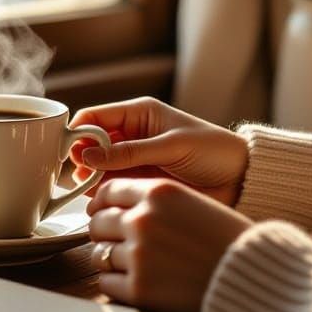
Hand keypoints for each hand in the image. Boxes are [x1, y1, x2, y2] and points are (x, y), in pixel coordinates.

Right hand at [70, 97, 247, 206]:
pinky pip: (110, 184)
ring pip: (97, 164)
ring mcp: (134, 160)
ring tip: (86, 187)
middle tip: (76, 172)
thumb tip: (88, 156)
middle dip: (80, 155)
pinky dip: (99, 190)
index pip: (96, 116)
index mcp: (140, 113)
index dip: (79, 131)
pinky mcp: (139, 182)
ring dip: (88, 174)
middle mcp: (132, 134)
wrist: (242, 180)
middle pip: (91, 141)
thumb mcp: (171, 146)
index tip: (69, 150)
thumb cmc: (214, 152)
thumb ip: (129, 152)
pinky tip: (97, 198)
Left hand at [89, 178, 250, 311]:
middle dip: (104, 233)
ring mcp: (139, 255)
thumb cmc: (229, 240)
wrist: (255, 278)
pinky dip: (116, 284)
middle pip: (98, 222)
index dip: (102, 203)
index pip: (108, 191)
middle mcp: (143, 220)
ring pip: (99, 253)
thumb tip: (115, 207)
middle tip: (115, 242)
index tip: (102, 212)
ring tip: (131, 264)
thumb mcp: (193, 202)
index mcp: (158, 193)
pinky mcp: (139, 289)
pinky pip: (107, 282)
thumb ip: (155, 200)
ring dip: (110, 259)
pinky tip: (135, 283)